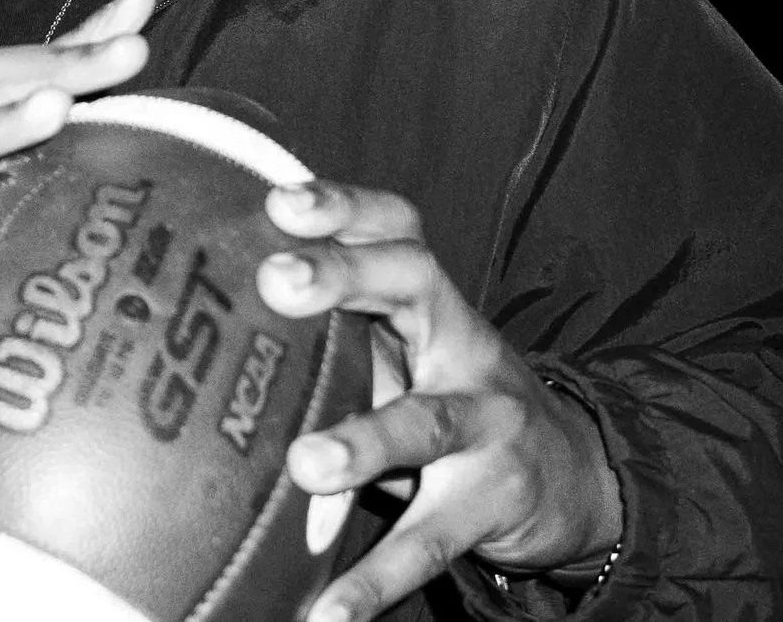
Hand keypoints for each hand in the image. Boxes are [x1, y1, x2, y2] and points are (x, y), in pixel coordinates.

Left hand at [259, 182, 624, 621]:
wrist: (577, 476)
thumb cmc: (450, 396)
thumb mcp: (407, 347)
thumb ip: (335, 327)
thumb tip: (205, 320)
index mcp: (429, 299)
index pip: (395, 228)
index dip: (345, 206)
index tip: (279, 201)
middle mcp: (461, 344)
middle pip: (414, 283)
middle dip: (345, 275)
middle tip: (277, 280)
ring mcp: (486, 422)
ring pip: (424, 421)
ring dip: (363, 439)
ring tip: (305, 463)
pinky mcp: (490, 503)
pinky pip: (427, 540)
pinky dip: (374, 581)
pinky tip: (325, 615)